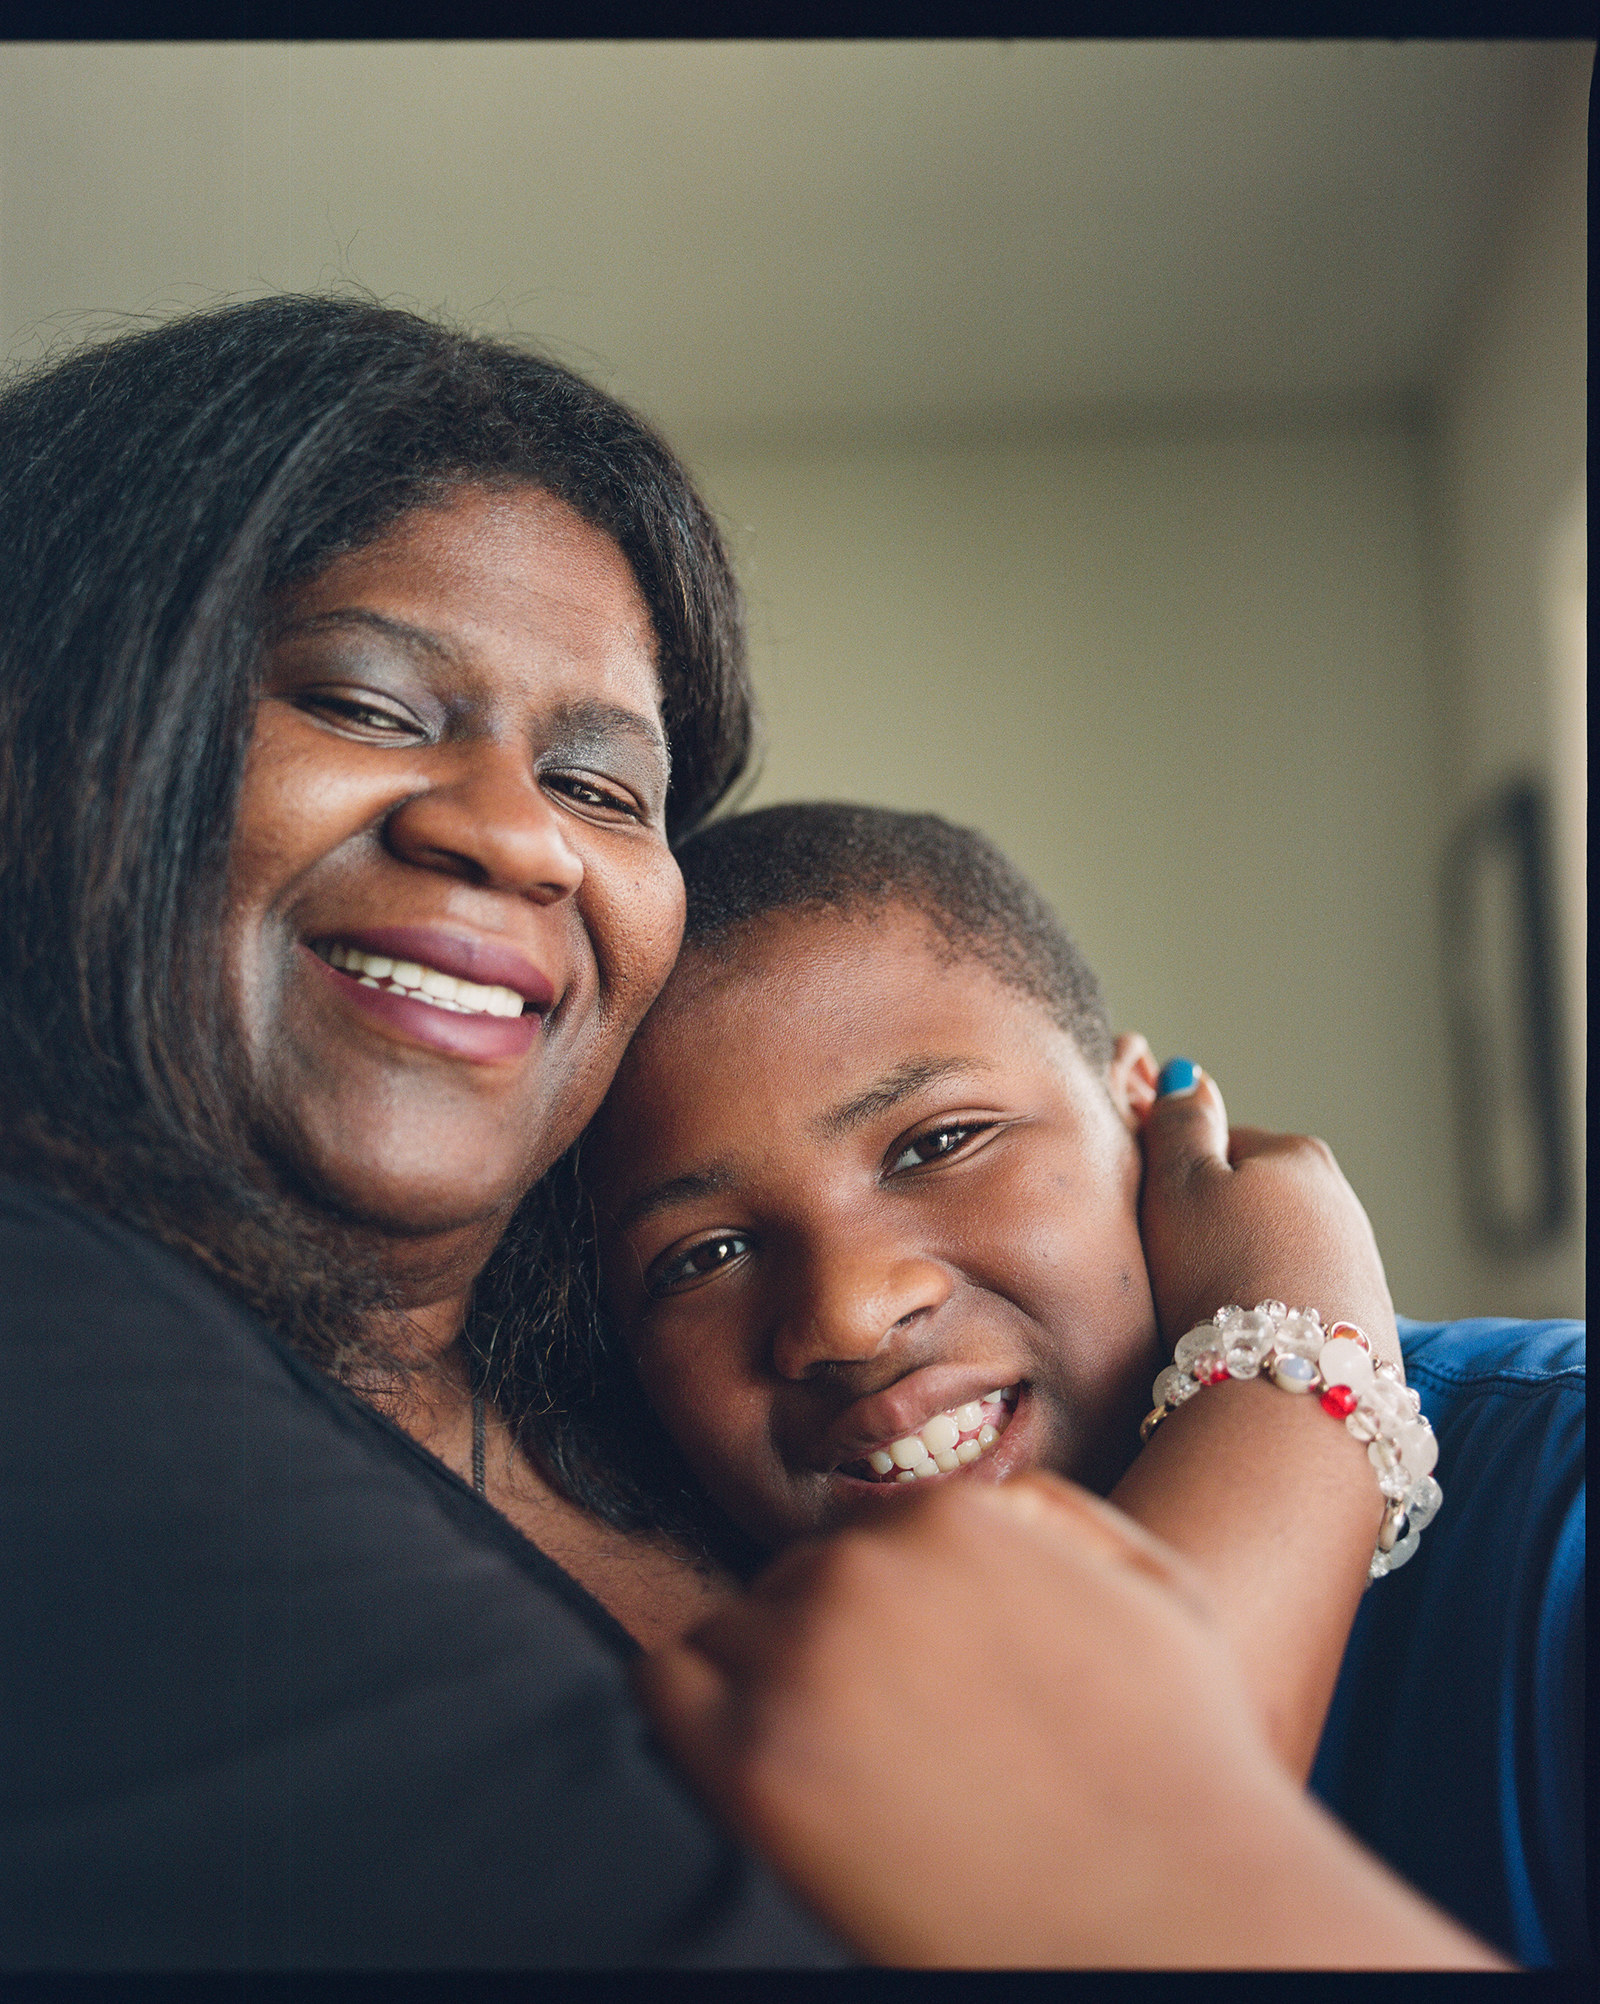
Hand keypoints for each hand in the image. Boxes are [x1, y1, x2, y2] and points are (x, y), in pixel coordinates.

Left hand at [636, 1473, 1503, 1967]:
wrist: (1177, 1917)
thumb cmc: (1185, 1767)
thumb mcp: (1156, 1589)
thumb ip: (1056, 1517)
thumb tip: (982, 1500)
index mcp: (951, 1515)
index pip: (867, 1542)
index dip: (891, 1621)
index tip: (921, 1687)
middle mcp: (864, 1565)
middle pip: (797, 1586)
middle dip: (834, 1649)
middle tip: (896, 1741)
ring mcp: (803, 1657)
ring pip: (733, 1633)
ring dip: (770, 1684)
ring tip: (849, 1768)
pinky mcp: (752, 1760)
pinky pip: (665, 1689)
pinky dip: (695, 1718)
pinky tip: (761, 1770)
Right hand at [1130, 1051, 1398, 1367]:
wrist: (1291, 1391)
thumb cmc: (1223, 1275)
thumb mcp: (1180, 1183)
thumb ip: (1179, 1123)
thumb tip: (1188, 1075)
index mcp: (1299, 1154)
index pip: (1223, 1145)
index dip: (1179, 1182)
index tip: (1158, 1223)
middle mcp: (1341, 1203)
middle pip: (1255, 1204)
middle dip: (1216, 1232)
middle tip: (1178, 1274)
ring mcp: (1358, 1268)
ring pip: (1277, 1257)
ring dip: (1243, 1277)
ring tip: (1210, 1317)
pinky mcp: (1364, 1329)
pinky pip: (1298, 1306)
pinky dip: (1270, 1318)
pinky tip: (1246, 1347)